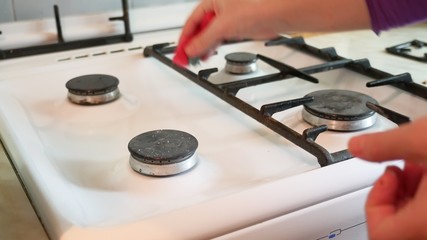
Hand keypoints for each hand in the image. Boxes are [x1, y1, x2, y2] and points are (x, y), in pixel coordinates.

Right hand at [180, 0, 370, 58]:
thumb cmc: (258, 7)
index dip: (184, 39)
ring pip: (211, 34)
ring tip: (200, 58)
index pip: (192, 22)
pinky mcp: (241, 26)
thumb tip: (191, 50)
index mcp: (213, 2)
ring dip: (205, 47)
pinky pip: (223, 37)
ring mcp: (230, 18)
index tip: (179, 53)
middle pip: (200, 29)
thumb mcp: (224, 25)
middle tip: (186, 59)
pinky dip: (216, 46)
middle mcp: (221, 8)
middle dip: (193, 44)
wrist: (283, 11)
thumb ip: (204, 39)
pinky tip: (214, 52)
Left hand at [348, 117, 426, 239]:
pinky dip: (426, 196)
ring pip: (418, 222)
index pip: (381, 233)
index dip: (374, 202)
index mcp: (426, 222)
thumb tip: (357, 147)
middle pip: (399, 228)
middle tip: (403, 168)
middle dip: (394, 194)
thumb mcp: (424, 139)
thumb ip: (383, 145)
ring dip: (411, 193)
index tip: (385, 176)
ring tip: (420, 163)